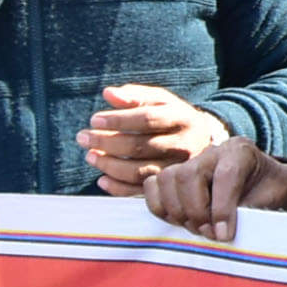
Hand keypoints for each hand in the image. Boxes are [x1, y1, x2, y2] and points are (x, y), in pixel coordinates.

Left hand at [80, 84, 227, 193]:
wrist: (203, 141)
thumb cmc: (173, 116)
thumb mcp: (160, 100)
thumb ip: (135, 96)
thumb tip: (108, 94)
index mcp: (181, 118)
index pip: (147, 119)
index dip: (119, 120)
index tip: (94, 120)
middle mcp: (183, 145)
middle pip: (141, 147)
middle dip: (107, 143)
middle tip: (83, 137)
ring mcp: (178, 169)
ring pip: (141, 172)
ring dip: (110, 166)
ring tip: (90, 156)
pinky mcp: (170, 187)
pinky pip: (142, 192)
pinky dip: (119, 189)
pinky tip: (101, 180)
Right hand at [139, 135, 286, 242]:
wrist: (267, 186)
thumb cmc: (271, 193)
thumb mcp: (273, 201)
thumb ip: (250, 213)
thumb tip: (222, 234)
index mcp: (240, 152)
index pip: (225, 175)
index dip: (223, 208)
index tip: (224, 236)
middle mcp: (212, 152)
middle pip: (189, 175)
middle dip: (196, 212)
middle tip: (210, 235)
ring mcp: (189, 162)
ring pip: (167, 179)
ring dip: (178, 212)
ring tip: (197, 230)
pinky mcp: (173, 177)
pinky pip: (152, 186)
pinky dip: (160, 207)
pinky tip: (179, 222)